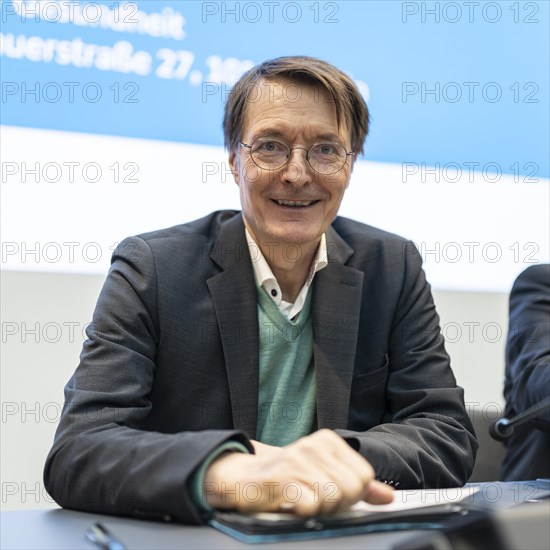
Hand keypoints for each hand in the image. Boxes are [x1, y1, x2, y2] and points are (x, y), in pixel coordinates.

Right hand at [203, 429, 392, 515]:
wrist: (245, 477)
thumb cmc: (287, 477)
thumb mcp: (324, 474)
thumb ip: (357, 484)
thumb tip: (387, 496)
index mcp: (328, 441)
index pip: (364, 475)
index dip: (353, 494)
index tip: (333, 494)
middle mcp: (313, 445)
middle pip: (351, 488)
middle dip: (338, 504)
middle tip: (317, 500)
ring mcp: (297, 459)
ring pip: (333, 497)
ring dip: (319, 508)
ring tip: (303, 500)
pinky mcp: (281, 477)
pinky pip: (311, 505)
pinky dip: (304, 512)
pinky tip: (292, 503)